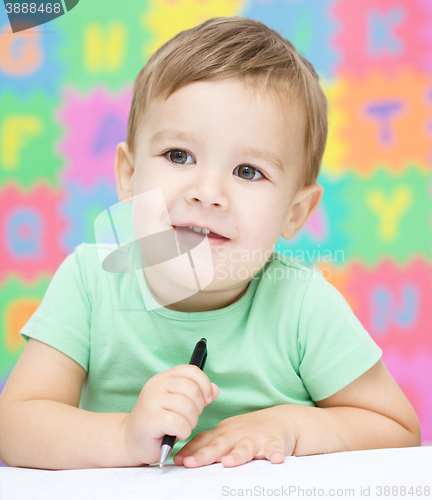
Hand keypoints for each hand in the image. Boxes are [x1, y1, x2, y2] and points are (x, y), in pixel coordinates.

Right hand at [122, 364, 218, 465]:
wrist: (130, 440)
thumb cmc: (158, 422)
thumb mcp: (178, 404)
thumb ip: (197, 395)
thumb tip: (215, 390)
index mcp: (164, 377)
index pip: (192, 371)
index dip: (205, 384)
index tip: (207, 399)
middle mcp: (157, 385)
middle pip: (193, 390)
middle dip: (198, 408)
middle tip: (189, 418)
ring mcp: (152, 400)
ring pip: (188, 407)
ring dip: (191, 422)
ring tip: (182, 427)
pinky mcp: (151, 418)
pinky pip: (180, 423)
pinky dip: (184, 432)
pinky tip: (176, 434)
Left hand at [173, 405, 298, 467]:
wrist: (280, 419)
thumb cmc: (247, 430)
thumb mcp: (226, 435)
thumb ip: (207, 445)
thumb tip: (181, 460)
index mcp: (223, 433)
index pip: (203, 441)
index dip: (190, 450)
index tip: (178, 460)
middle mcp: (236, 434)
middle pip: (219, 445)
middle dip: (205, 454)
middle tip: (191, 463)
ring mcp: (255, 438)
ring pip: (245, 447)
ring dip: (237, 455)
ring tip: (229, 462)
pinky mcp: (274, 441)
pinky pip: (274, 448)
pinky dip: (275, 453)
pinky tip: (276, 459)